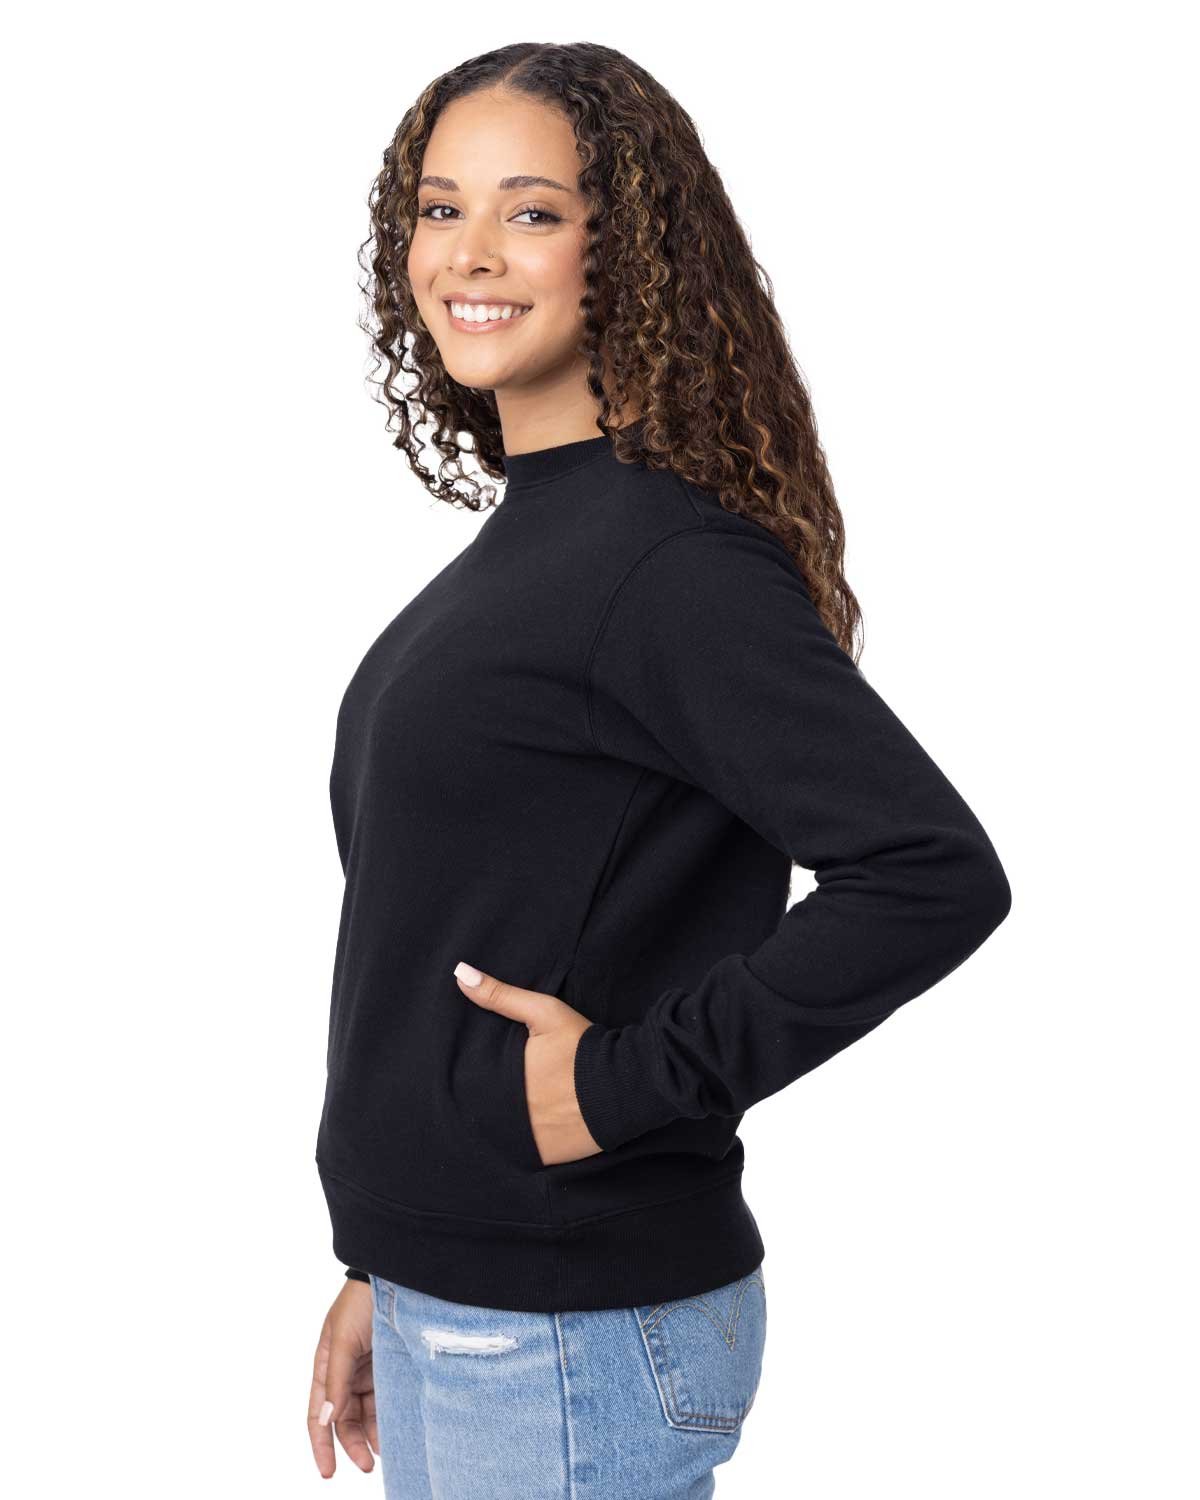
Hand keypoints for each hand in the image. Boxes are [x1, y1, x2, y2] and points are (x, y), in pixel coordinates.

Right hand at [308, 1277, 375, 1478]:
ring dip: (372, 1433)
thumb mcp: (345, 1340)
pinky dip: (387, 1417)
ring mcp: (368, 1370)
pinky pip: (385, 1399)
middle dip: (352, 1444)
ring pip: (365, 1413)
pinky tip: (395, 1429)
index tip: (328, 1472)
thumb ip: (336, 1380)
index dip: (321, 1444)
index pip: (318, 1414)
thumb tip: (326, 1419)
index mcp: (326, 1365)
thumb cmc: (362, 1302)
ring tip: (386, 1449)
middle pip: (343, 1419)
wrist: (396, 1277)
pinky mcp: (390, 1366)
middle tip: (367, 1465)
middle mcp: (345, 1372)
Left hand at [454, 961, 603, 1165]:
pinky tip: (538, 1124)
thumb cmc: (582, 1044)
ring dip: (508, 1123)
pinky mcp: (548, 1157)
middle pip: (487, 1110)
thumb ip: (500, 995)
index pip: (472, 1084)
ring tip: (526, 1106)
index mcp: (503, 1080)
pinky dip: (528, 1141)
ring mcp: (529, 1140)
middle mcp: (511, 1115)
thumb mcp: (543, 1012)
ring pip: (504, 1134)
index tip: (488, 1072)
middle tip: (515, 1088)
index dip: (476, 1078)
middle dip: (494, 1100)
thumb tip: (460, 974)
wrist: (628, 1082)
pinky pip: (527, 1152)